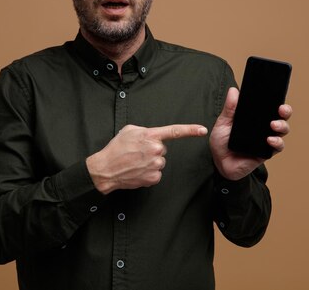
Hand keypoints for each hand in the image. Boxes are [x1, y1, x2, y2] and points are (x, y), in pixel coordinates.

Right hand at [86, 124, 207, 193]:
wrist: (106, 169)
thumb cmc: (116, 148)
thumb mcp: (129, 130)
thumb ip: (145, 131)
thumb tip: (153, 136)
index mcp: (150, 136)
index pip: (174, 131)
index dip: (190, 130)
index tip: (202, 130)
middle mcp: (156, 149)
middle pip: (163, 149)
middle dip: (152, 150)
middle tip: (137, 152)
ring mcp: (155, 165)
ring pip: (160, 162)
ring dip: (150, 162)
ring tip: (135, 162)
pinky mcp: (154, 178)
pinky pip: (156, 174)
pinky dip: (148, 173)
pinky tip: (137, 171)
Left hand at [209, 87, 291, 180]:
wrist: (219, 162)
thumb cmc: (221, 141)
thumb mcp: (223, 122)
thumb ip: (229, 108)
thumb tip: (233, 90)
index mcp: (255, 118)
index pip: (270, 107)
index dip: (277, 101)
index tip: (277, 97)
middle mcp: (263, 127)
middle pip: (281, 117)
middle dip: (285, 111)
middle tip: (281, 109)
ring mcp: (266, 139)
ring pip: (283, 130)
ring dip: (282, 126)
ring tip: (273, 125)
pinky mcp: (266, 152)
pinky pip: (278, 147)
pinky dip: (276, 142)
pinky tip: (269, 140)